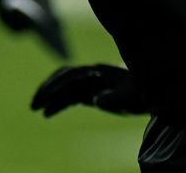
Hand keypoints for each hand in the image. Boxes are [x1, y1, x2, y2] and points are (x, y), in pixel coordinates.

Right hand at [30, 64, 146, 116]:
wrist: (151, 93)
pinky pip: (69, 98)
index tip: (46, 94)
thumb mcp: (128, 96)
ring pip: (63, 89)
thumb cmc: (141, 92)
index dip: (58, 84)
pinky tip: (48, 113)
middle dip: (46, 88)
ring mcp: (89, 84)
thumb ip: (112, 97)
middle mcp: (89, 75)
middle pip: (62, 78)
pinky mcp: (90, 93)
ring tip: (34, 108)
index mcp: (96, 71)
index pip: (71, 75)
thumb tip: (94, 100)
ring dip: (48, 97)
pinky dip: (58, 104)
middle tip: (34, 103)